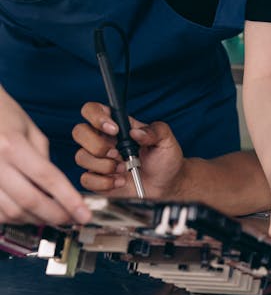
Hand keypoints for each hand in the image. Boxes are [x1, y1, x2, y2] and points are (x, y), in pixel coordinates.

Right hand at [0, 86, 89, 224]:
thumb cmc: (3, 115)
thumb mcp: (30, 130)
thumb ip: (44, 160)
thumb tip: (56, 189)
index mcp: (12, 145)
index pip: (47, 178)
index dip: (69, 200)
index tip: (84, 214)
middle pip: (30, 201)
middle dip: (56, 215)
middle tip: (73, 219)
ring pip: (12, 212)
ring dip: (36, 219)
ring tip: (53, 215)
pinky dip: (17, 218)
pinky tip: (29, 213)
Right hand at [72, 102, 186, 198]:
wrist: (167, 185)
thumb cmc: (164, 159)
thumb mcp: (166, 140)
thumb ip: (155, 131)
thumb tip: (136, 132)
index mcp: (116, 125)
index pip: (92, 110)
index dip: (96, 116)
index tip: (114, 129)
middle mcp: (103, 140)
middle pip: (79, 132)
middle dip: (97, 144)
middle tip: (117, 153)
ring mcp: (97, 160)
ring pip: (81, 157)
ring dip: (104, 165)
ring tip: (124, 168)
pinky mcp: (97, 180)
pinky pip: (86, 179)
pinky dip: (103, 182)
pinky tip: (120, 181)